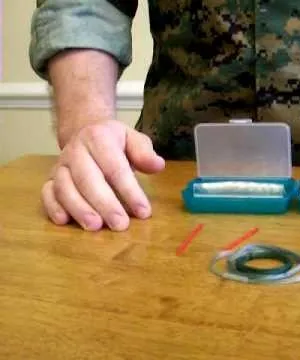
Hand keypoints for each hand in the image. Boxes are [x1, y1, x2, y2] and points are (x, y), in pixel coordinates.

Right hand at [42, 120, 164, 230]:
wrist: (85, 131)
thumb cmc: (115, 142)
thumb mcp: (133, 139)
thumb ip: (144, 153)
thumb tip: (157, 165)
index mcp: (98, 138)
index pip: (115, 167)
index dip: (129, 190)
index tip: (143, 211)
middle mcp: (75, 151)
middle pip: (88, 179)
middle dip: (105, 204)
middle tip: (120, 225)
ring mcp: (60, 165)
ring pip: (65, 188)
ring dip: (79, 209)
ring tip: (96, 227)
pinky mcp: (50, 179)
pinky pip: (47, 193)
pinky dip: (53, 207)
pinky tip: (65, 222)